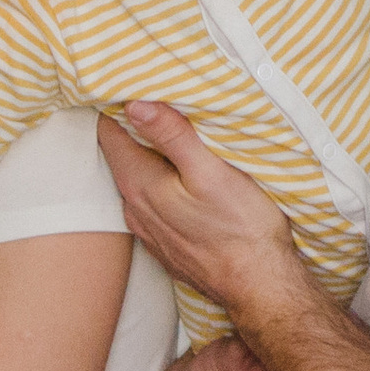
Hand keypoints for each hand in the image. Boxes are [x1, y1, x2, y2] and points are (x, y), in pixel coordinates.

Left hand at [97, 104, 305, 325]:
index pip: (110, 132)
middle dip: (132, 128)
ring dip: (146, 158)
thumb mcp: (212, 172)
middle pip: (120, 155)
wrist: (259, 287)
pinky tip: (179, 180)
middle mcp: (134, 209)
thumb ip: (173, 136)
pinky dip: (157, 185)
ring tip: (168, 135)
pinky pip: (149, 204)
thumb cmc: (242, 228)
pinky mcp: (164, 244)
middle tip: (152, 98)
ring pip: (135, 180)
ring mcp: (147, 230)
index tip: (130, 83)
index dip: (116, 105)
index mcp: (140, 185)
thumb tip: (135, 104)